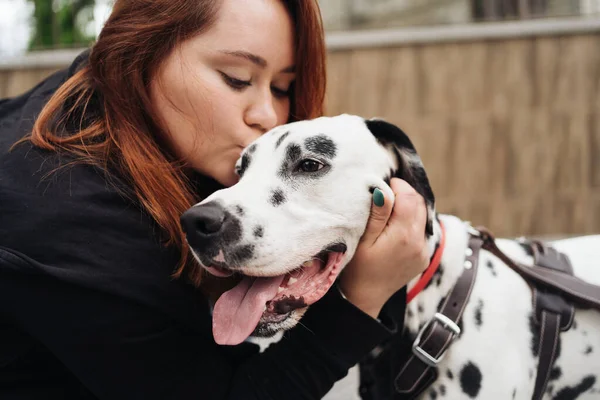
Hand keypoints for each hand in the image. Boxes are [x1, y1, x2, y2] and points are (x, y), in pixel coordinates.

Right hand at [339, 178, 428, 318]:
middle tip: (384, 194)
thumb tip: (386, 190)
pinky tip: (394, 226)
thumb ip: (378, 215)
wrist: (364, 298)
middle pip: (419, 204)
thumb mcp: (362, 240)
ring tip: (388, 209)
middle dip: (404, 193)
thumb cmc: (357, 269)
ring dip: (408, 207)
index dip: (396, 186)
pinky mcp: (423, 257)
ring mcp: (423, 250)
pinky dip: (411, 221)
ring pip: (422, 215)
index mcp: (404, 236)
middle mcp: (419, 242)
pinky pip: (421, 230)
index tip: (381, 186)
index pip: (410, 197)